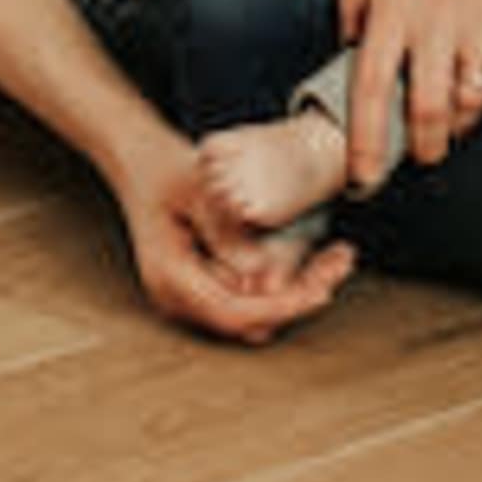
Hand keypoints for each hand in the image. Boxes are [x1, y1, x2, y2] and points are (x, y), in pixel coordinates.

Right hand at [115, 138, 352, 343]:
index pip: (232, 312)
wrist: (139, 161)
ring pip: (253, 312)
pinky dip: (283, 280)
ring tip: (339, 256)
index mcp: (170, 277)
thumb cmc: (165, 168)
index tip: (322, 290)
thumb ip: (223, 228)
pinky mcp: (204, 285)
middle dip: (300, 297)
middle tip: (343, 261)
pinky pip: (249, 296)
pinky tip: (313, 256)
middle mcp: (178, 298)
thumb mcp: (195, 188)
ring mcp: (190, 296)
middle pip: (249, 320)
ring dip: (297, 289)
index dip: (281, 307)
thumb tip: (258, 271)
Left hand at [336, 0, 481, 182]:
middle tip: (416, 156)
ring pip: (472, 103)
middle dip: (420, 149)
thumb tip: (353, 41)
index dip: (366, 145)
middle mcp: (436, 21)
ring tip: (451, 124)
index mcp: (392, 4)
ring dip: (459, 125)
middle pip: (427, 114)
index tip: (363, 175)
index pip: (371, 93)